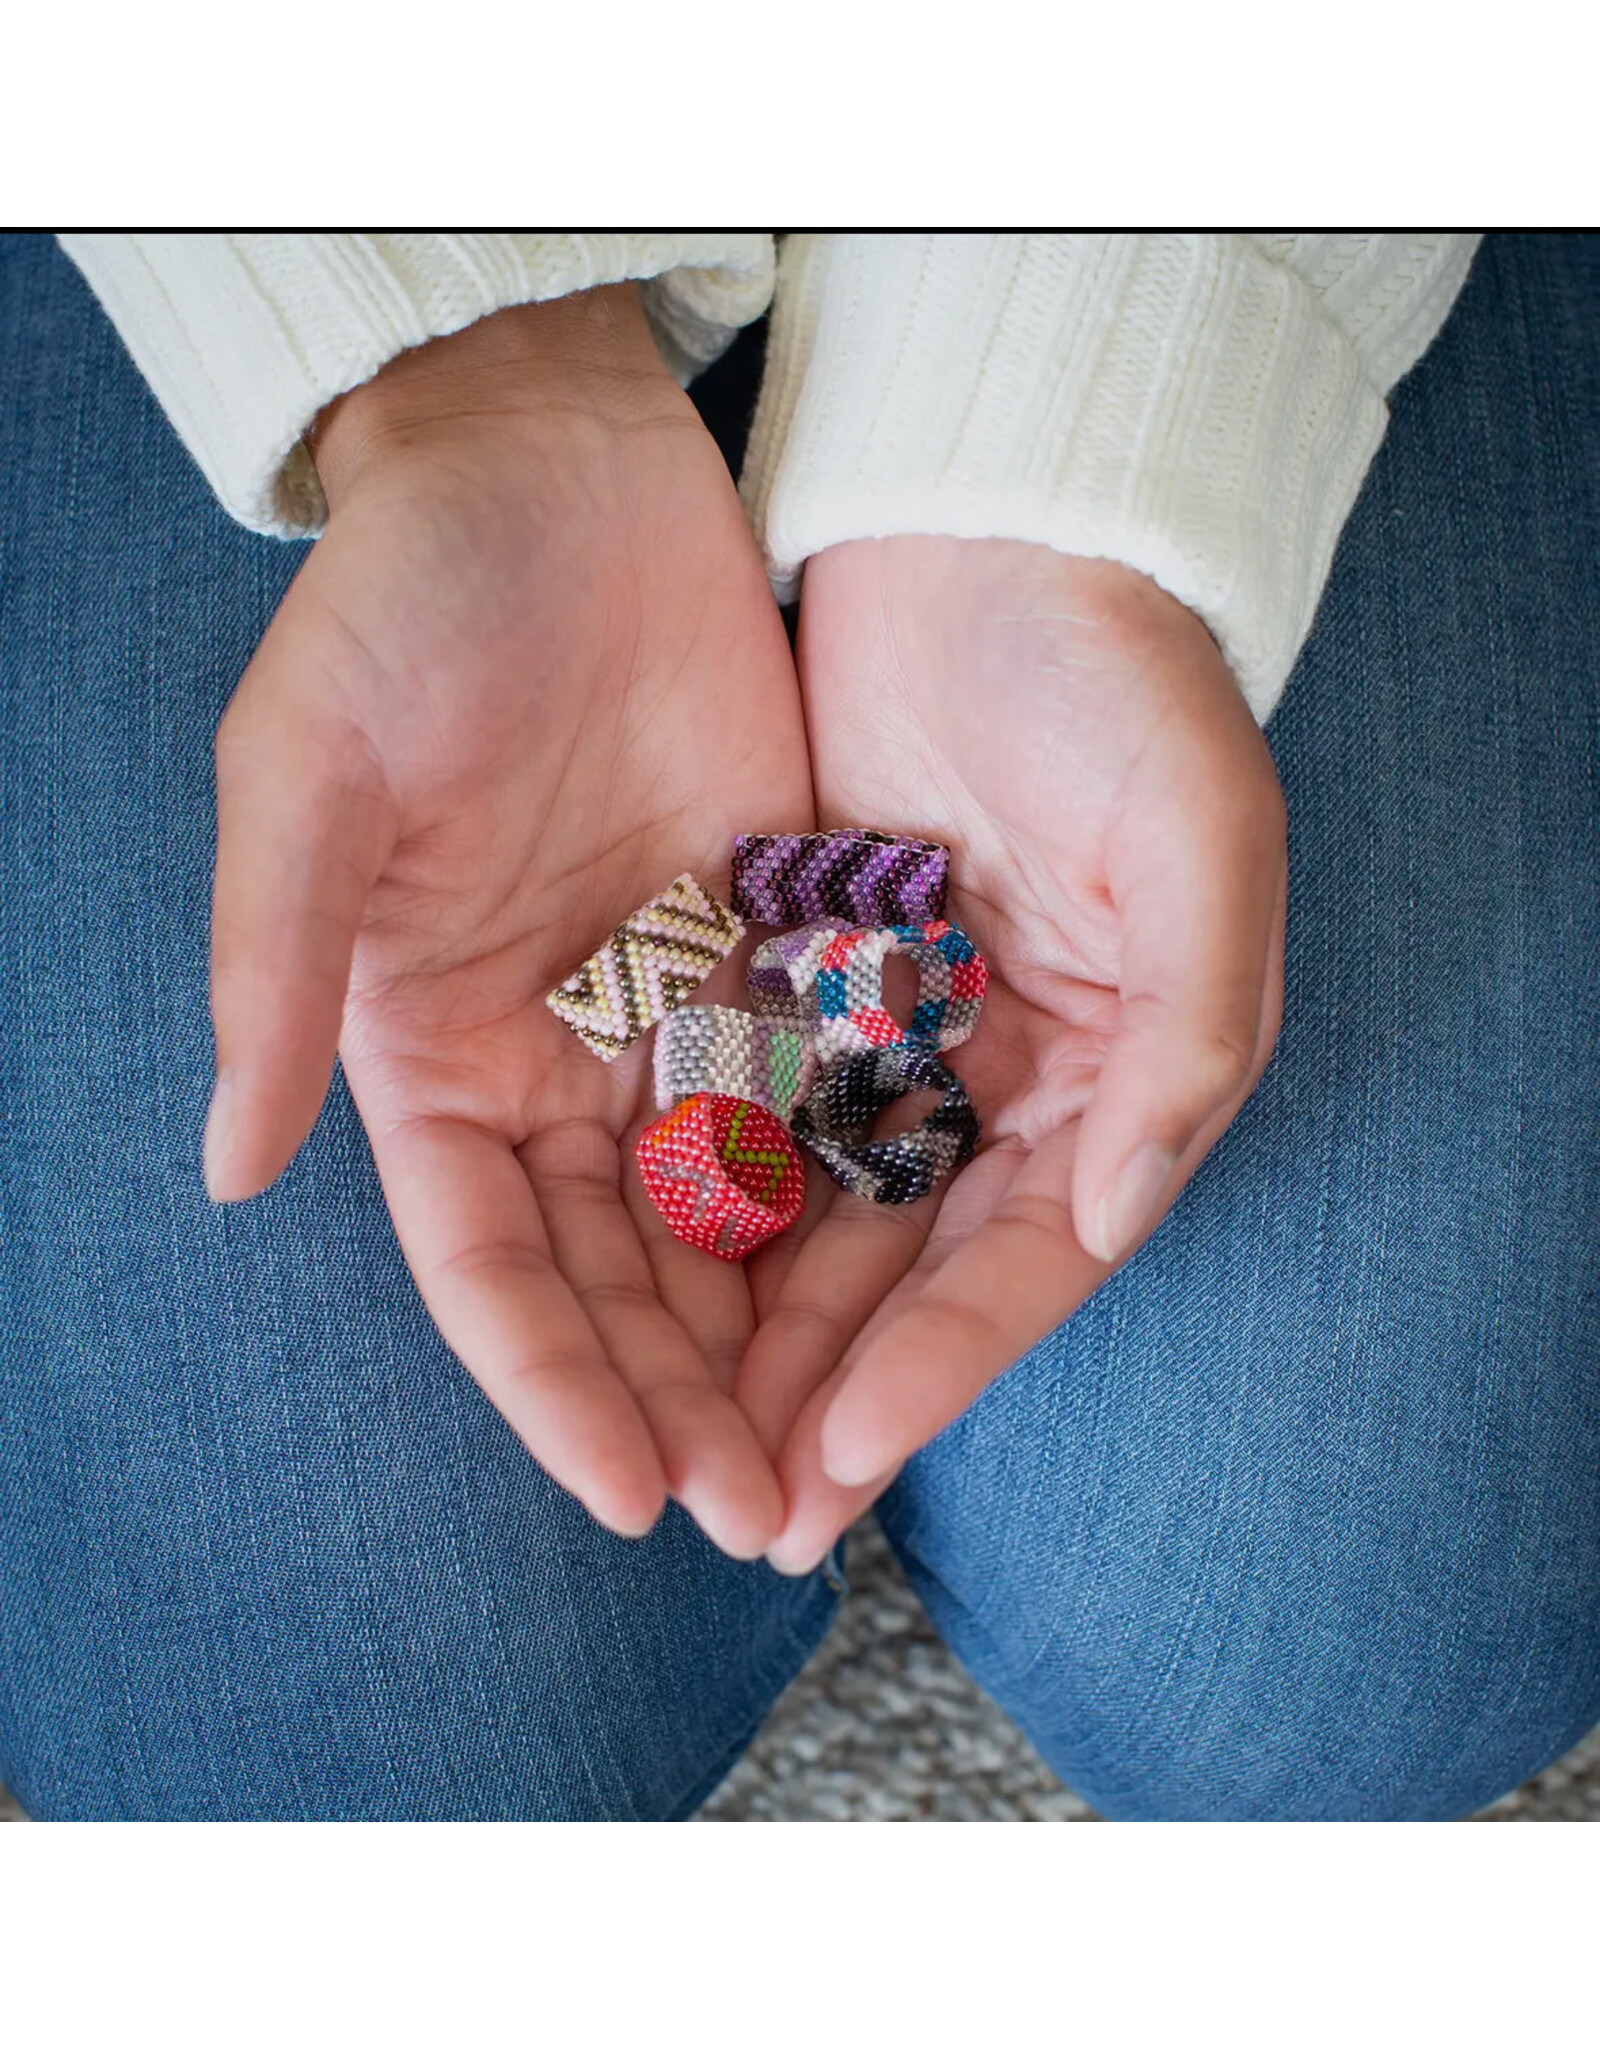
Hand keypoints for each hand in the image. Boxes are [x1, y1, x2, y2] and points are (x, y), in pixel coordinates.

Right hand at [202, 286, 812, 1554]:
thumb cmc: (405, 607)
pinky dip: (844, 1200)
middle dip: (676, 1396)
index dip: (547, 1381)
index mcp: (423, 1042)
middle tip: (758, 1518)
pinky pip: (811, 1098)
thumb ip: (270, 963)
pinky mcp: (770, 947)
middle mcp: (547, 1052)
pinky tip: (899, 1291)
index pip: (482, 1256)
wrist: (554, 469)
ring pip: (720, 1212)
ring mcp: (666, 1007)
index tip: (625, 1493)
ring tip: (833, 1454)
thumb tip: (225, 1170)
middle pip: (613, 1266)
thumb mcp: (307, 770)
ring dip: (767, 1339)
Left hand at [740, 536, 1285, 1570]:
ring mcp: (890, 1024)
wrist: (989, 524)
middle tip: (733, 1508)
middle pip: (906, 1271)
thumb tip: (1120, 1209)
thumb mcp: (1200, 836)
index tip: (832, 1465)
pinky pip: (742, 1108)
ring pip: (814, 1215)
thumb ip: (1191, 1031)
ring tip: (670, 1436)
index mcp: (1110, 1067)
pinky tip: (633, 1281)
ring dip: (750, 1330)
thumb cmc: (1121, 674)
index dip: (933, 1372)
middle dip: (825, 1392)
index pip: (1019, 1258)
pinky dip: (699, 1198)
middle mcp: (999, 1070)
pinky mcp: (794, 968)